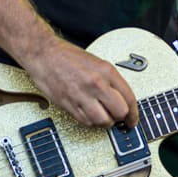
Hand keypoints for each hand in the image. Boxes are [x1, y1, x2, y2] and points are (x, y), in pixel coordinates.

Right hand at [23, 39, 139, 128]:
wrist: (44, 54)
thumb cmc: (67, 56)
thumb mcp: (97, 62)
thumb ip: (110, 81)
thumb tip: (122, 99)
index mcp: (106, 71)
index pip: (129, 98)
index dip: (134, 113)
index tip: (133, 119)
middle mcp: (96, 84)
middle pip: (120, 112)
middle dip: (120, 117)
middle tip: (118, 117)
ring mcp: (82, 95)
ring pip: (103, 121)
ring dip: (105, 122)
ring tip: (102, 116)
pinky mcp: (69, 104)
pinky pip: (86, 122)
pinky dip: (90, 122)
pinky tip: (89, 114)